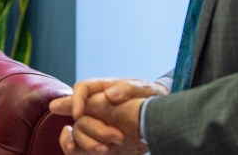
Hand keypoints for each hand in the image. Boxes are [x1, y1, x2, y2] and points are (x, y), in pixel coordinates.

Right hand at [50, 78, 168, 153]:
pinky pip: (80, 147)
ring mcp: (97, 125)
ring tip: (106, 149)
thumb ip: (128, 88)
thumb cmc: (151, 98)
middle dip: (94, 129)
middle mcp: (96, 107)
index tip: (77, 114)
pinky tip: (77, 149)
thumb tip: (109, 95)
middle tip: (118, 137)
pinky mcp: (100, 141)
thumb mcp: (144, 89)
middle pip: (81, 117)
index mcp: (104, 89)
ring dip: (88, 143)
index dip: (75, 100)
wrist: (163, 119)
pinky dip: (74, 150)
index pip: (82, 89)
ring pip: (78, 133)